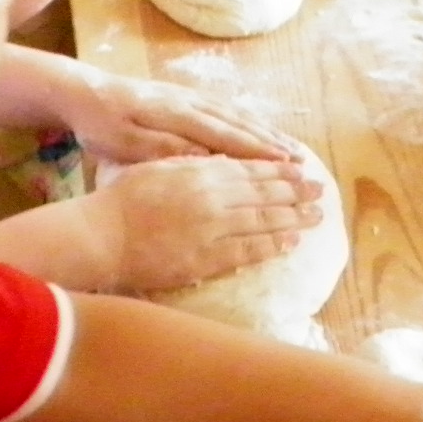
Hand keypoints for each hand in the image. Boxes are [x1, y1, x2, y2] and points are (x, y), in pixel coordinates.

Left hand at [66, 74, 300, 163]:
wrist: (82, 90)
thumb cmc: (100, 123)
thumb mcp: (123, 142)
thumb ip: (164, 149)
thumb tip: (206, 158)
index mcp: (177, 115)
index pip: (227, 136)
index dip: (259, 152)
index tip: (287, 165)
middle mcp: (190, 102)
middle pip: (239, 123)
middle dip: (272, 143)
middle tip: (302, 162)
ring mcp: (189, 96)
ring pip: (236, 114)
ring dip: (265, 131)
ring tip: (291, 147)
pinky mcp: (183, 96)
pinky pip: (225, 109)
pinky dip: (248, 121)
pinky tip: (260, 129)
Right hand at [96, 153, 319, 290]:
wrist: (101, 236)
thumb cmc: (123, 199)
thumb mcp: (158, 166)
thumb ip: (192, 163)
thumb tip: (220, 161)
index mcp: (200, 173)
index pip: (250, 170)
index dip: (279, 171)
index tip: (301, 170)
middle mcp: (212, 199)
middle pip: (264, 195)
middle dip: (296, 193)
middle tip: (320, 192)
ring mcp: (211, 231)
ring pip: (262, 223)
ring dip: (293, 219)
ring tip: (315, 217)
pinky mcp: (205, 260)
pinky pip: (246, 252)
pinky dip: (271, 246)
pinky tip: (289, 243)